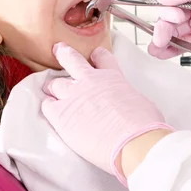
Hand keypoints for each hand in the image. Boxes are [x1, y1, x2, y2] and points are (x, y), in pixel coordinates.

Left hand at [41, 43, 172, 184]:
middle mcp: (90, 82)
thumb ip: (126, 98)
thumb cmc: (143, 125)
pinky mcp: (61, 114)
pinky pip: (47, 105)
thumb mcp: (140, 102)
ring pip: (54, 83)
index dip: (97, 56)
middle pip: (72, 60)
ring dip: (53, 87)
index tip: (94, 55)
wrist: (132, 141)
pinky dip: (48, 106)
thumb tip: (125, 104)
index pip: (102, 58)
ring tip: (50, 90)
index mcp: (112, 77)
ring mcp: (74, 96)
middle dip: (64, 53)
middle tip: (59, 50)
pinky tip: (50, 111)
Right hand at [148, 0, 190, 67]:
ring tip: (160, 49)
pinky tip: (166, 53)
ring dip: (163, 40)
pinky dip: (172, 48)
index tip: (174, 18)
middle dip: (163, 27)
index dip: (166, 9)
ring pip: (172, 31)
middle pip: (168, 16)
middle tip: (165, 37)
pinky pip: (184, 42)